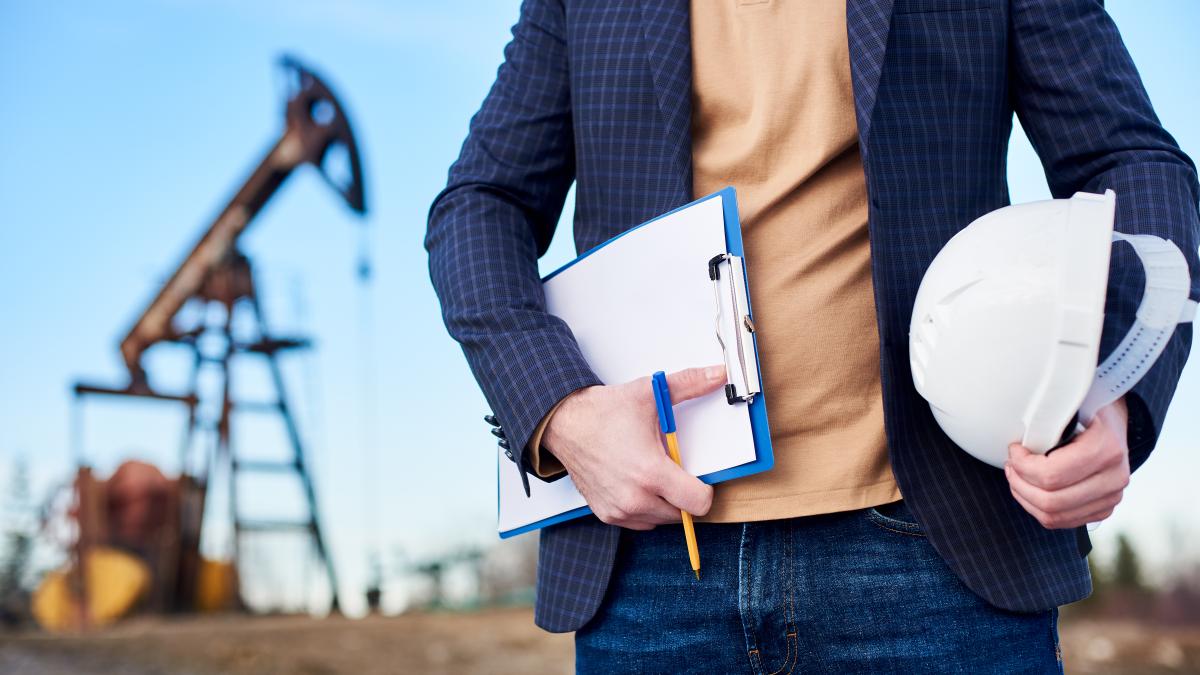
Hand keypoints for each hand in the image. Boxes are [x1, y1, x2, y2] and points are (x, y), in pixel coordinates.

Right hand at [543, 365, 725, 529]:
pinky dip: (646, 508)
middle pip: (683, 514)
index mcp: (651, 473)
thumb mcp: (650, 394)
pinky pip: (641, 522)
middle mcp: (635, 498)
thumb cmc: (602, 412)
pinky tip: (638, 484)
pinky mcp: (607, 514)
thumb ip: (690, 384)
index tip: (699, 477)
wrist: (565, 424)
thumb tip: (717, 375)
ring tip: (653, 474)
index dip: (706, 489)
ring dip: (665, 503)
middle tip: (672, 468)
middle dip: (684, 494)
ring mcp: (620, 510)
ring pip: (662, 520)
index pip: (699, 503)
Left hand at [1005, 399, 1129, 528]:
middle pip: (1050, 500)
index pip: (1051, 474)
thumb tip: (1020, 433)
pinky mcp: (1104, 509)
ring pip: (1053, 516)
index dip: (1022, 465)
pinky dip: (1037, 508)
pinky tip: (1030, 489)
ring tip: (1016, 477)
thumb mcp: (1070, 404)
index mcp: (1106, 449)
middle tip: (1011, 466)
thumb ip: (1048, 417)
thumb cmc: (1086, 411)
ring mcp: (1112, 497)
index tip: (1014, 450)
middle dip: (1020, 484)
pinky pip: (1061, 521)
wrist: (1113, 423)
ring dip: (1025, 498)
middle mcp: (1114, 478)